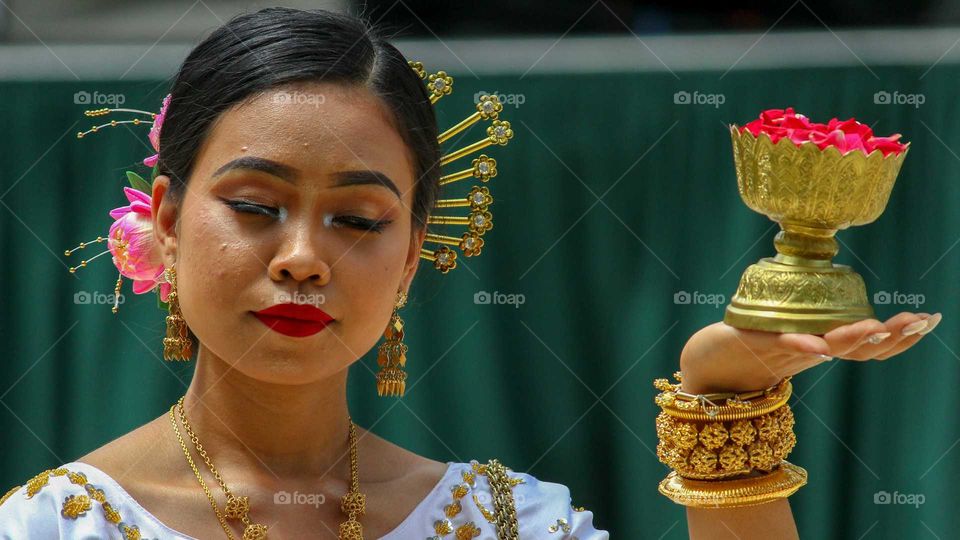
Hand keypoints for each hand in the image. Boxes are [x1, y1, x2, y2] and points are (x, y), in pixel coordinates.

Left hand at [678, 312, 941, 393]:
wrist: (704, 368)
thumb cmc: (748, 346)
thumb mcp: (791, 330)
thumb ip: (816, 322)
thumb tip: (841, 296)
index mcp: (821, 346)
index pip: (868, 344)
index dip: (900, 336)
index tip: (929, 318)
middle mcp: (809, 353)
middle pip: (857, 349)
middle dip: (891, 336)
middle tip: (919, 321)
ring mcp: (783, 351)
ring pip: (826, 348)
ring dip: (852, 339)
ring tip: (877, 325)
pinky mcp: (753, 343)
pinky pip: (780, 345)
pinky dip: (799, 344)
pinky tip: (817, 343)